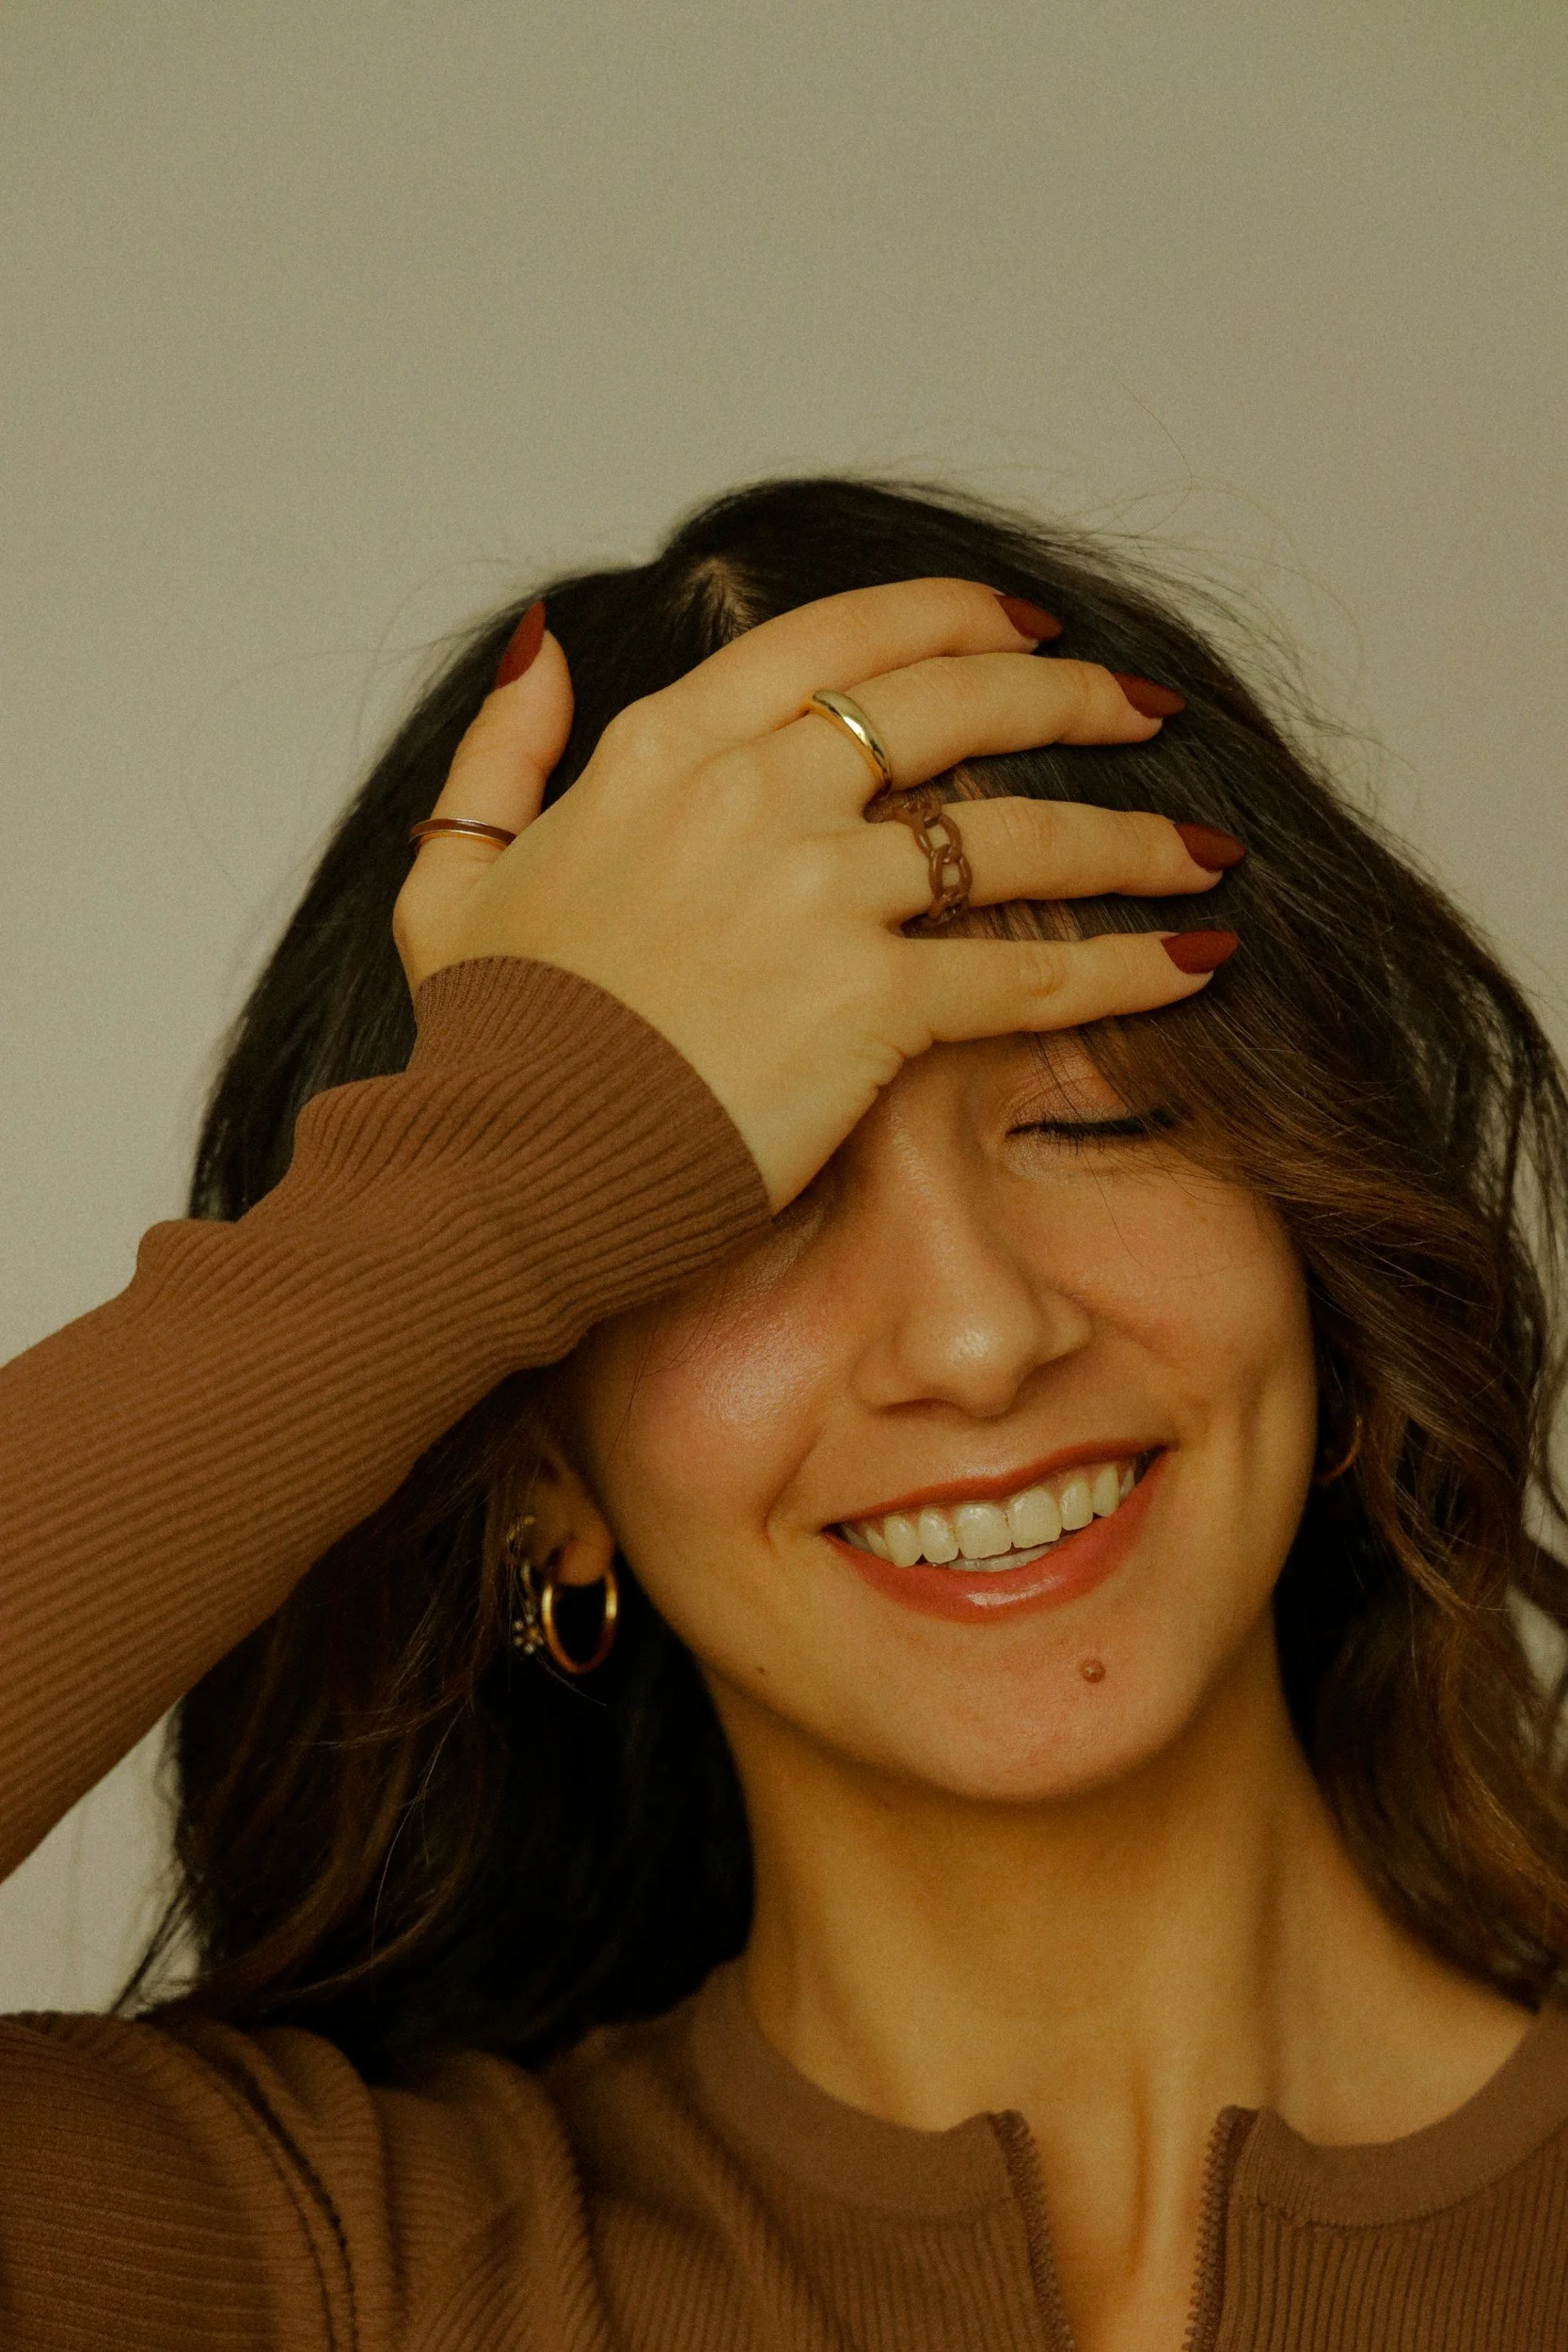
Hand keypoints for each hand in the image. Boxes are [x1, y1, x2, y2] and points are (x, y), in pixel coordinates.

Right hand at [393, 579, 1233, 1210]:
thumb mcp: (455, 872)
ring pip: (1016, 837)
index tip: (1030, 626)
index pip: (845, 639)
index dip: (958, 618)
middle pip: (956, 704)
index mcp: (667, 748)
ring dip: (1130, 838)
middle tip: (1146, 710)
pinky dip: (1128, 965)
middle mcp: (755, 794)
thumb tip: (546, 641)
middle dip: (1072, 698)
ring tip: (1206, 848)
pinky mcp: (867, 1005)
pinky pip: (1029, 973)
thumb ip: (502, 749)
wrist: (500, 1175)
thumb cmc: (486, 1045)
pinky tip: (1198, 961)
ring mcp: (816, 893)